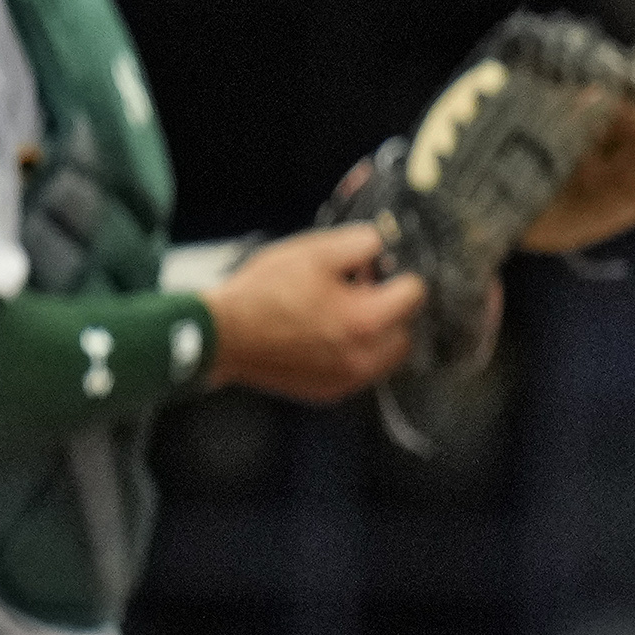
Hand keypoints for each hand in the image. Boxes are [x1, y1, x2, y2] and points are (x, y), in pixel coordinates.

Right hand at [202, 222, 427, 402]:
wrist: (220, 335)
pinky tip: (327, 338)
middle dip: (391, 310)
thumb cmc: (260, 295)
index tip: (378, 270)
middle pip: (406, 331)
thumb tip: (379, 243)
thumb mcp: (310, 252)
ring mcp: (346, 379)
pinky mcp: (327, 391)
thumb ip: (358, 243)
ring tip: (345, 317)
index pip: (414, 293)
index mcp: (366, 319)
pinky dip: (353, 356)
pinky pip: (359, 373)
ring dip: (377, 336)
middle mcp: (364, 356)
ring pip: (386, 357)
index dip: (397, 274)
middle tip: (362, 294)